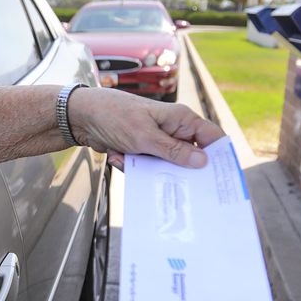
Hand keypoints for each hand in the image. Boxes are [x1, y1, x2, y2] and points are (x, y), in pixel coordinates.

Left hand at [67, 88, 223, 168]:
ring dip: (148, 168)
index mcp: (181, 119)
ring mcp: (157, 142)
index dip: (219, 157)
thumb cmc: (114, 116)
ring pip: (166, 166)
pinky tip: (118, 156)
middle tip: (174, 184)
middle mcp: (173, 130)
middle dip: (179, 171)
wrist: (81, 117)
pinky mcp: (143, 151)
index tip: (219, 179)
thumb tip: (203, 161)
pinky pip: (147, 168)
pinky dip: (132, 167)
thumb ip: (174, 151)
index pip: (212, 138)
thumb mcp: (145, 137)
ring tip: (130, 160)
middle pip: (190, 157)